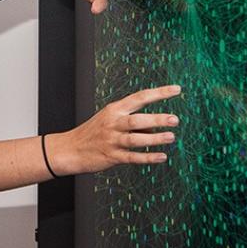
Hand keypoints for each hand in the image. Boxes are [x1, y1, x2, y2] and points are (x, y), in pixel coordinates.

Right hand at [48, 85, 180, 174]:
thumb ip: (133, 123)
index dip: (159, 93)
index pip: (140, 97)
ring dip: (155, 138)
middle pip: (137, 119)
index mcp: (114, 109)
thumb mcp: (110, 120)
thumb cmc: (93, 133)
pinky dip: (148, 157)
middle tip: (175, 120)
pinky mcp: (111, 156)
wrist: (70, 149)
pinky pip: (132, 157)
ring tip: (171, 137)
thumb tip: (155, 129)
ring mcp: (111, 140)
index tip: (176, 90)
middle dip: (158, 119)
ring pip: (136, 139)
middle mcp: (113, 123)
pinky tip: (161, 156)